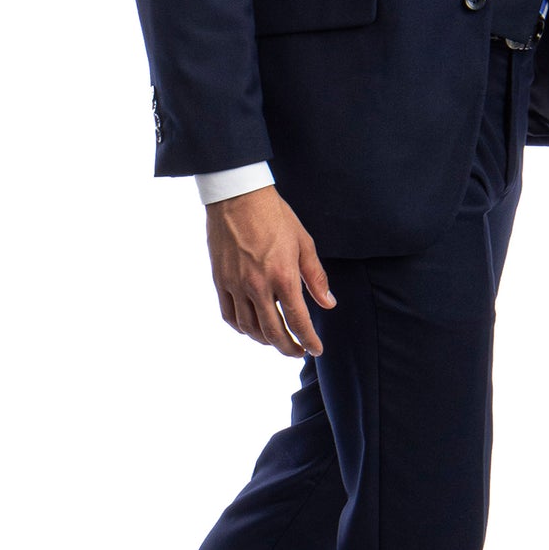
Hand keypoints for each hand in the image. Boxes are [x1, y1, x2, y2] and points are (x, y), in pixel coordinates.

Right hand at [205, 185, 335, 357]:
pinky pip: (229, 315)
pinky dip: (242, 328)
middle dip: (288, 348)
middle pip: (273, 332)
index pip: (298, 321)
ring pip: (250, 328)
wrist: (238, 196)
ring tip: (277, 341)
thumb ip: (316, 277)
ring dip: (265, 341)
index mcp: (283, 276)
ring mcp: (236, 285)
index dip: (309, 340)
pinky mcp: (219, 281)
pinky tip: (252, 329)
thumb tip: (329, 303)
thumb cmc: (275, 216)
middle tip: (298, 352)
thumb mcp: (304, 242)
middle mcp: (258, 286)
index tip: (316, 349)